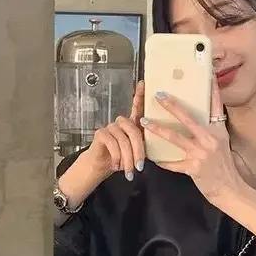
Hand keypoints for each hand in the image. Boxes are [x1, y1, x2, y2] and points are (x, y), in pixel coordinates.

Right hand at [58, 82, 144, 207]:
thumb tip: (155, 153)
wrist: (102, 168)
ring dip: (128, 158)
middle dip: (139, 152)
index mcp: (131, 125)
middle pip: (134, 131)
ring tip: (129, 172)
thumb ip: (142, 147)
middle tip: (140, 168)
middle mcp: (121, 123)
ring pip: (124, 140)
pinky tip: (116, 165)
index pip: (137, 108)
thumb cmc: (121, 160)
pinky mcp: (101, 133)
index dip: (140, 96)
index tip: (144, 83)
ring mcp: (111, 126)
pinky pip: (113, 144)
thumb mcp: (135, 153)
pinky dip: (117, 157)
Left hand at [140, 80, 245, 203]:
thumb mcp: (222, 143)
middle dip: (171, 106)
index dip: (211, 88)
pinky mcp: (193, 168)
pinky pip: (173, 163)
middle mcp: (210, 139)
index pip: (215, 104)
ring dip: (158, 129)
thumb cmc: (224, 166)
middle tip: (158, 95)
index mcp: (218, 130)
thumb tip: (198, 117)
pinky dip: (162, 161)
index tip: (207, 73)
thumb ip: (211, 129)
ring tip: (144, 122)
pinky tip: (152, 157)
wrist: (229, 189)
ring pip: (175, 137)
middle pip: (188, 118)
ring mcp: (201, 153)